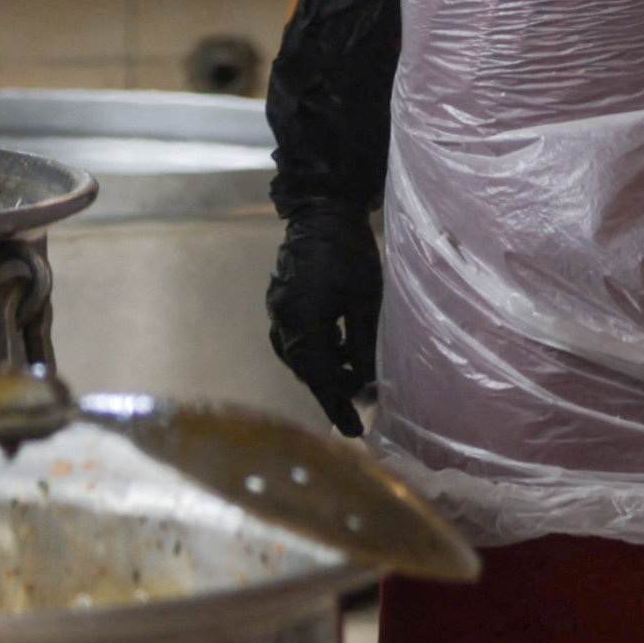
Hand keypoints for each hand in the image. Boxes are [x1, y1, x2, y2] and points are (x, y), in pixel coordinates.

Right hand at [266, 204, 377, 426]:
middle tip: (358, 409)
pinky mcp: (280, 301)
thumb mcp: (366, 299)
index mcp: (301, 319)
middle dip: (330, 391)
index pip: (317, 375)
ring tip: (352, 378)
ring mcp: (277, 308)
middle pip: (304, 369)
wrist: (322, 212)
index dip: (336, 406)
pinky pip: (293, 339)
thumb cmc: (349, 251)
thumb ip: (363, 343)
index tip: (354, 431)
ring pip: (297, 356)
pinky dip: (315, 353)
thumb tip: (366, 382)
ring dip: (323, 371)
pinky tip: (338, 350)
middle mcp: (282, 318)